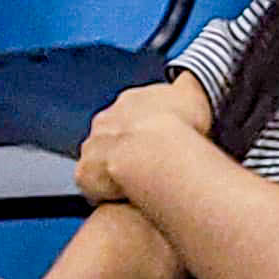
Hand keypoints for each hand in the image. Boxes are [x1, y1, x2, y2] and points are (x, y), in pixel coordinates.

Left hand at [75, 84, 213, 205]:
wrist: (154, 151)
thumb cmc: (178, 125)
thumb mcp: (192, 94)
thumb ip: (188, 85)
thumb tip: (189, 79)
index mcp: (130, 101)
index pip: (133, 112)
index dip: (148, 127)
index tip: (161, 138)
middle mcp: (105, 121)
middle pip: (113, 134)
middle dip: (128, 147)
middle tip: (151, 163)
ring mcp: (92, 147)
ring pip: (100, 159)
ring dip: (115, 169)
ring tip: (140, 183)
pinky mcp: (86, 173)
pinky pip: (93, 185)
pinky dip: (105, 192)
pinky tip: (123, 199)